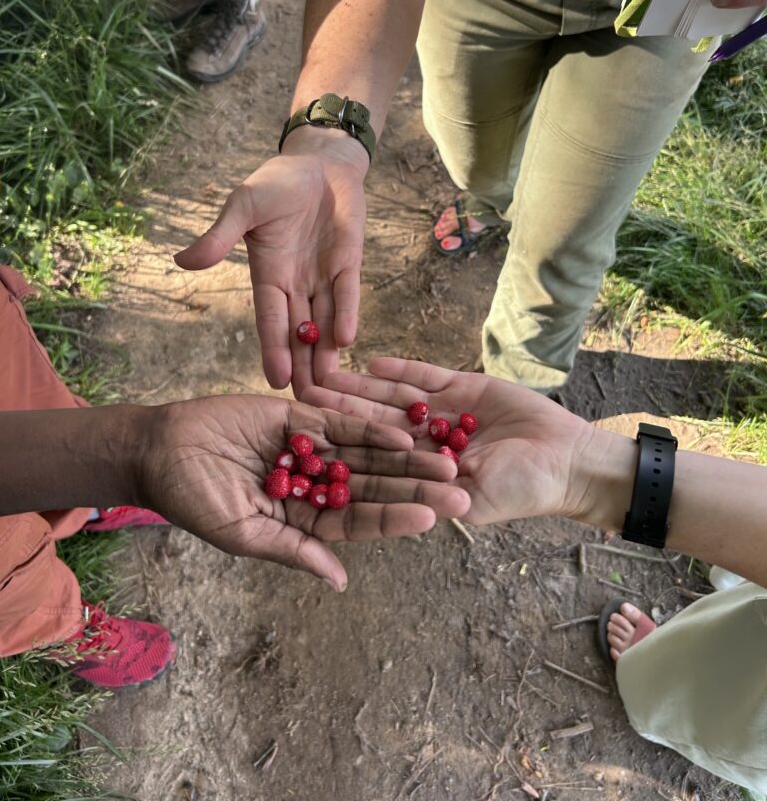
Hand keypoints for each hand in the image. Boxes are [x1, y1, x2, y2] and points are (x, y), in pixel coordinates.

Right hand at [139, 392, 468, 589]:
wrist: (161, 449)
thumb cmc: (194, 500)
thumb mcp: (243, 533)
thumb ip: (293, 550)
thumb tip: (339, 582)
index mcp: (303, 521)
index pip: (358, 523)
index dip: (393, 520)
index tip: (430, 520)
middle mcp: (315, 487)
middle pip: (374, 488)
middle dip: (414, 489)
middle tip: (458, 491)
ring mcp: (310, 450)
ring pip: (366, 456)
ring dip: (405, 458)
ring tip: (446, 460)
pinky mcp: (300, 417)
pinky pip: (342, 424)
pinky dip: (371, 429)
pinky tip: (403, 434)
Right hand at [175, 134, 367, 396]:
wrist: (320, 164)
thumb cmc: (276, 183)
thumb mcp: (244, 205)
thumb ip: (220, 235)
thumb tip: (182, 261)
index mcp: (267, 276)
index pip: (269, 321)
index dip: (273, 350)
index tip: (274, 382)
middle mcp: (295, 285)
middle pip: (298, 334)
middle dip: (301, 368)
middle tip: (306, 407)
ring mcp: (323, 277)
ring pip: (323, 324)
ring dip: (325, 355)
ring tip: (329, 389)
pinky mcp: (349, 265)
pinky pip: (347, 295)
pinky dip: (346, 315)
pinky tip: (345, 342)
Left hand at [302, 358, 596, 526]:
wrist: (565, 458)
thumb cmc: (523, 489)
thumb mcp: (475, 500)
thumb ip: (436, 497)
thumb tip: (394, 505)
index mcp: (419, 472)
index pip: (372, 459)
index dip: (340, 449)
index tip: (306, 442)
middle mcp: (423, 441)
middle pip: (372, 422)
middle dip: (338, 409)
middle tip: (300, 394)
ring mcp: (441, 411)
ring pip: (392, 397)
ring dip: (359, 386)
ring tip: (325, 371)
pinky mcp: (461, 386)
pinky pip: (425, 376)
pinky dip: (400, 370)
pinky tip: (371, 361)